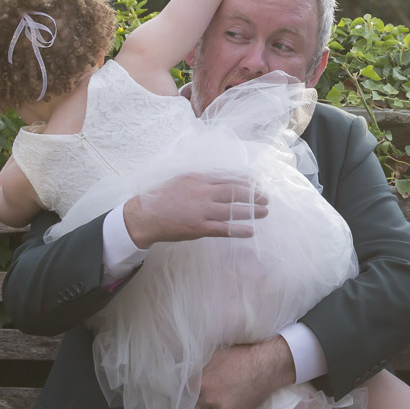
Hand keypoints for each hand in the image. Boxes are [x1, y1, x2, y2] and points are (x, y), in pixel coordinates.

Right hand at [122, 173, 267, 248]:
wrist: (143, 216)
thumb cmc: (160, 197)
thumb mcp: (180, 179)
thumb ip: (199, 178)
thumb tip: (218, 177)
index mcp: (198, 178)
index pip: (228, 177)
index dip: (245, 180)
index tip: (257, 182)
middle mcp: (203, 192)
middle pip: (235, 192)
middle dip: (253, 194)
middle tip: (266, 197)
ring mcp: (202, 211)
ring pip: (233, 210)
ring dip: (252, 211)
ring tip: (265, 212)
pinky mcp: (199, 227)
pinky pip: (224, 228)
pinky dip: (239, 230)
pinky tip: (251, 231)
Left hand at [198, 337, 295, 408]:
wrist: (266, 365)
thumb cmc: (242, 355)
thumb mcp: (217, 355)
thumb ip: (203, 367)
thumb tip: (195, 371)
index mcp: (202, 384)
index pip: (189, 389)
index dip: (195, 386)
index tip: (201, 384)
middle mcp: (209, 399)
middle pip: (200, 401)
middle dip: (207, 395)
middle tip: (218, 386)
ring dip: (219, 402)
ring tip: (231, 391)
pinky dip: (232, 406)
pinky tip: (240, 395)